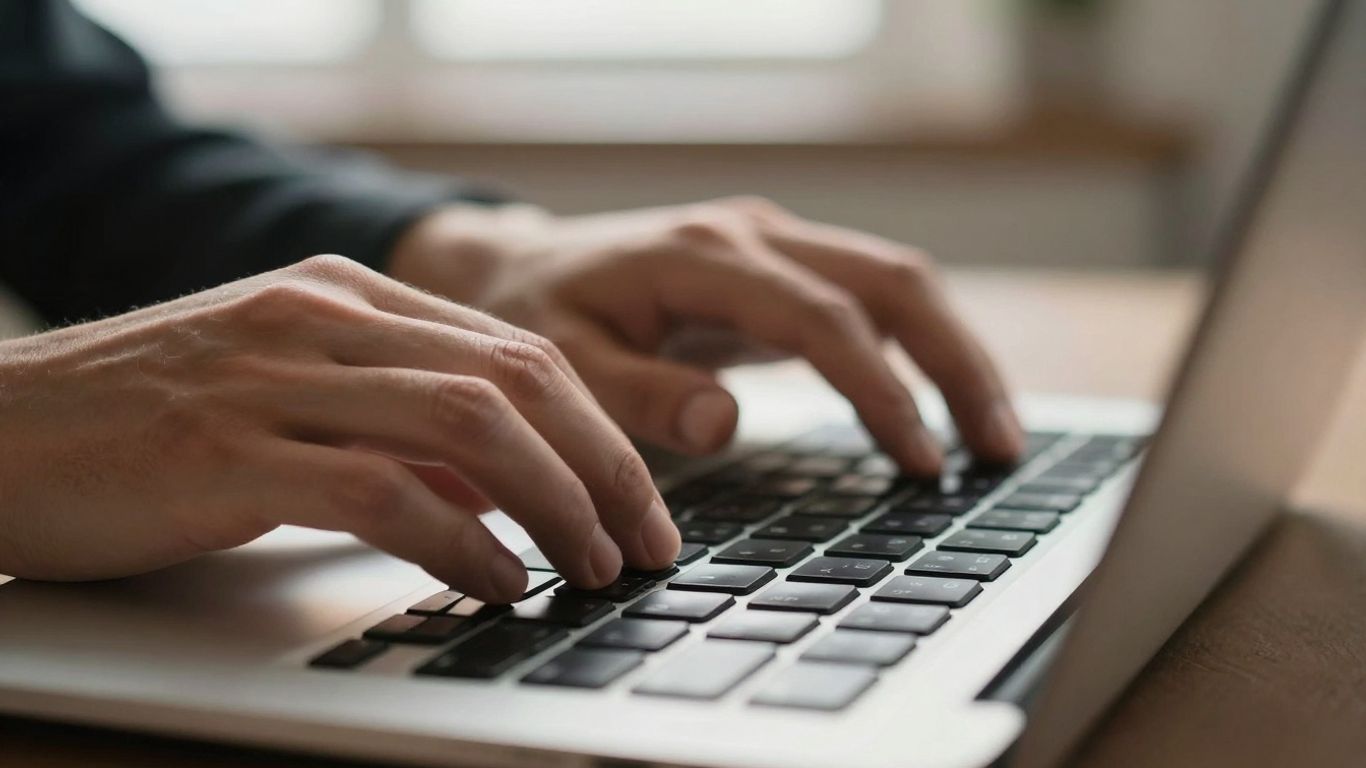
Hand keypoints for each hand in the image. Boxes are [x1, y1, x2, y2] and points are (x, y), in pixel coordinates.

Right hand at [0, 256, 677, 597]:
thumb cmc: (140, 428)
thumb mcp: (286, 399)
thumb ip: (394, 427)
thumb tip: (503, 485)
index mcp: (344, 295)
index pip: (516, 350)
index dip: (599, 430)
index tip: (641, 500)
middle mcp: (320, 317)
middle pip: (517, 378)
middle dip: (603, 467)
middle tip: (643, 542)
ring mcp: (274, 375)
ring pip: (469, 423)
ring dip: (552, 503)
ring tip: (588, 567)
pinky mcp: (228, 449)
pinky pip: (384, 490)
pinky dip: (459, 541)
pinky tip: (495, 581)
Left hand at [389, 198, 1023, 472]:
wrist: (516, 269)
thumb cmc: (534, 318)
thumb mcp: (564, 364)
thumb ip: (638, 395)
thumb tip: (725, 424)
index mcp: (704, 256)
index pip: (823, 317)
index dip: (881, 389)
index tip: (922, 461)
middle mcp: (752, 234)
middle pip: (891, 281)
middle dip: (956, 363)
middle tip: (997, 449)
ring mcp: (772, 243)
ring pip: (896, 282)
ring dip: (952, 354)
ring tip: (992, 436)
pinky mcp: (778, 267)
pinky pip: (869, 298)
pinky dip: (917, 348)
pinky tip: (938, 403)